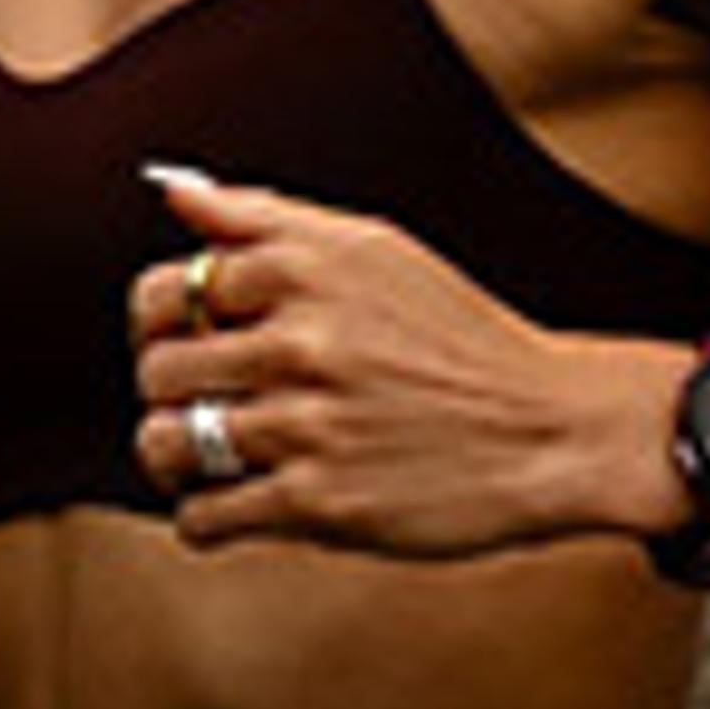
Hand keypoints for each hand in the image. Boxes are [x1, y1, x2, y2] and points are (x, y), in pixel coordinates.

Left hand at [127, 166, 679, 558]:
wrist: (552, 430)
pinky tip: (240, 504)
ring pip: (166, 445)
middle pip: (157, 369)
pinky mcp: (320, 503)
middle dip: (171, 391)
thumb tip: (170, 189)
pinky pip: (205, 517)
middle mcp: (301, 342)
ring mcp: (308, 425)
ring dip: (173, 457)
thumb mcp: (375, 249)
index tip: (193, 342)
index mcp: (307, 269)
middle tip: (210, 403)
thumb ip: (265, 218)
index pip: (165, 291)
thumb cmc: (461, 338)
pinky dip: (204, 519)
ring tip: (210, 458)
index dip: (162, 322)